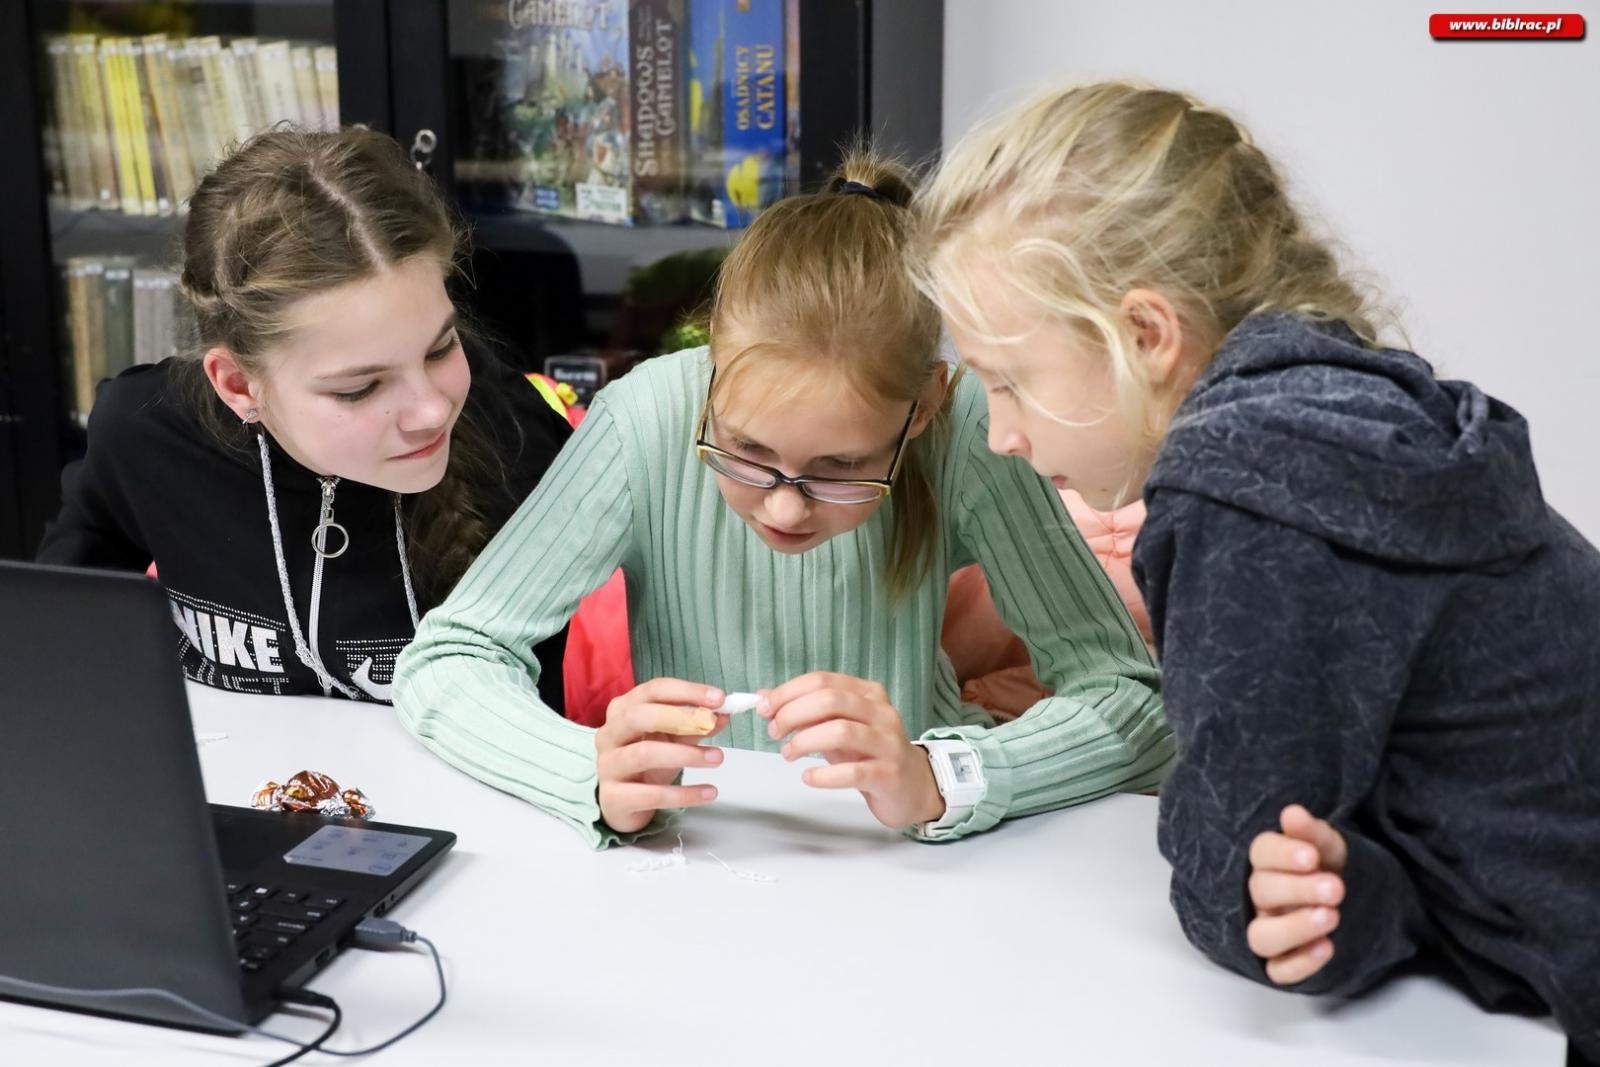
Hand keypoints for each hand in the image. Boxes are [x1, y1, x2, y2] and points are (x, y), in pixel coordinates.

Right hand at [595, 678, 728, 833]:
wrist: (623, 804)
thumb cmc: (647, 764)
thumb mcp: (672, 740)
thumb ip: (696, 726)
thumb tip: (723, 715)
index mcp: (622, 710)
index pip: (653, 691)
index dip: (687, 692)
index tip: (719, 698)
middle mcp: (609, 734)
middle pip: (639, 716)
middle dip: (680, 717)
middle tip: (712, 723)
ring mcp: (607, 766)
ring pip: (644, 754)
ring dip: (685, 754)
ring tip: (717, 758)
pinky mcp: (613, 798)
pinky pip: (650, 795)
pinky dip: (683, 794)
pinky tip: (708, 792)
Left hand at [759, 672, 943, 829]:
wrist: (913, 787)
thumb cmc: (870, 754)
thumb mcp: (839, 727)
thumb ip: (807, 712)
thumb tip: (766, 697)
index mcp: (868, 694)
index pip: (823, 681)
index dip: (788, 692)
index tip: (765, 708)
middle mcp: (882, 713)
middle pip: (831, 700)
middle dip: (793, 713)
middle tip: (775, 732)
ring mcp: (888, 744)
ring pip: (841, 731)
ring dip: (805, 741)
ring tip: (788, 754)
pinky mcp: (889, 775)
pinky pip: (853, 772)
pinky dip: (824, 775)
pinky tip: (808, 777)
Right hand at [1246, 804, 1348, 984]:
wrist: (1355, 905)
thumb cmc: (1330, 870)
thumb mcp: (1329, 848)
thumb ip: (1312, 833)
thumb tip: (1292, 813)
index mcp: (1268, 863)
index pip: (1260, 853)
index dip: (1282, 855)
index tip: (1312, 857)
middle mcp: (1261, 898)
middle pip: (1260, 892)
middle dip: (1297, 890)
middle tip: (1335, 888)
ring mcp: (1268, 931)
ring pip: (1261, 936)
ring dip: (1294, 928)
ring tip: (1331, 917)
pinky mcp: (1281, 963)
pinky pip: (1278, 972)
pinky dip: (1299, 963)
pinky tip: (1328, 948)